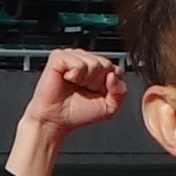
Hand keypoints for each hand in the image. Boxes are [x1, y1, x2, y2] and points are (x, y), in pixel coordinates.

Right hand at [8, 48, 123, 175]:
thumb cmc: (77, 113)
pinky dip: (75, 76)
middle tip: (82, 90)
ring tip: (73, 85)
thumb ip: (120, 92)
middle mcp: (85, 59)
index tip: (95, 94)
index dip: (109, 85)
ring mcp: (72, 55)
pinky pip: (79, 64)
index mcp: (97, 68)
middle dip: (97, 83)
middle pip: (106, 64)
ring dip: (85, 81)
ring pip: (95, 63)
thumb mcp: (109, 107)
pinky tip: (66, 80)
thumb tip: (114, 75)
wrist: (55, 120)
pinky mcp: (59, 57)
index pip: (116, 68)